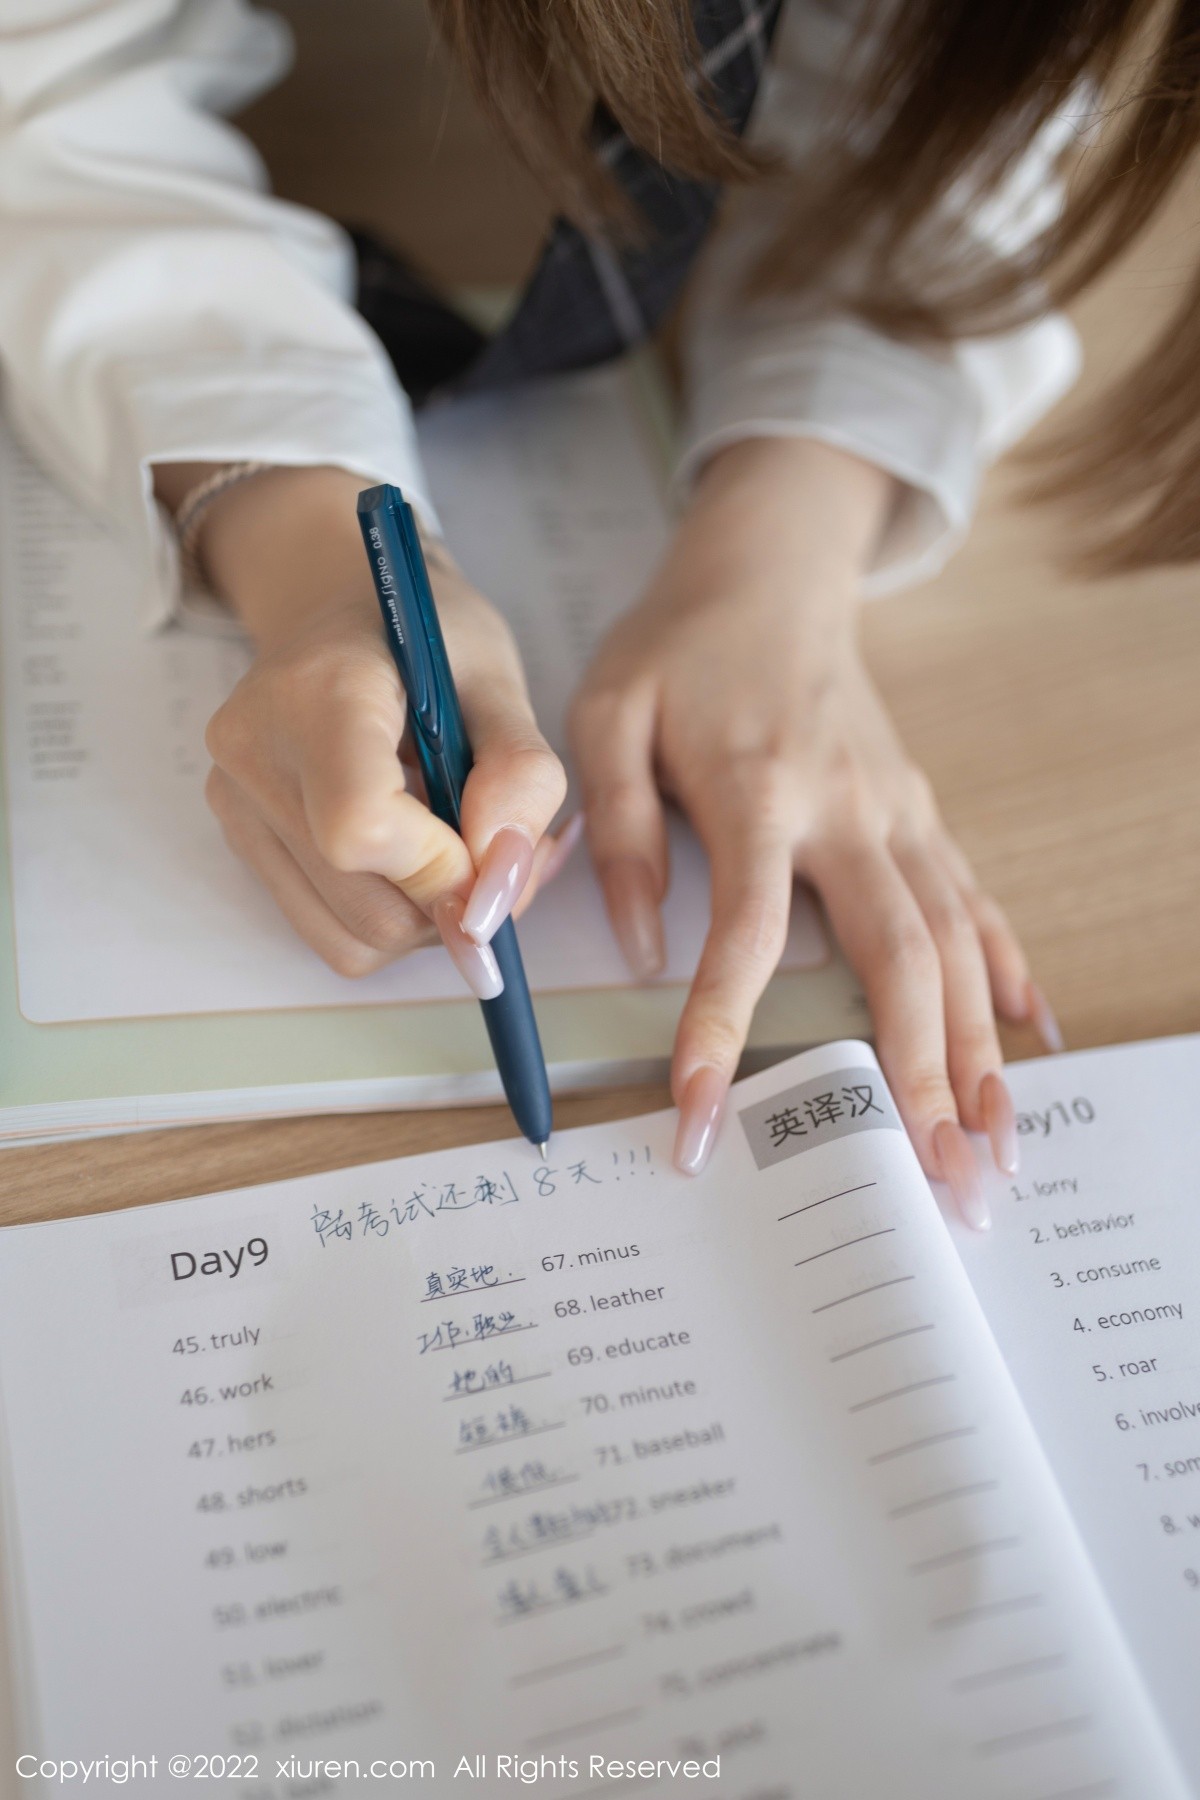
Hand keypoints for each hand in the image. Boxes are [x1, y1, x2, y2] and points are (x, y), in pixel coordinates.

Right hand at [157, 464, 569, 989]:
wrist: (340, 607)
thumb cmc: (425, 636)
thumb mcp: (497, 677)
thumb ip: (519, 775)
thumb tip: (497, 886)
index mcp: (319, 691)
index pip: (360, 828)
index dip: (442, 867)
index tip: (488, 841)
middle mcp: (255, 751)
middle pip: (365, 905)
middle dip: (454, 899)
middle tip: (497, 845)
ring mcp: (237, 803)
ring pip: (352, 940)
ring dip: (429, 918)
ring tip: (455, 844)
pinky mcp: (240, 839)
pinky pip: (331, 935)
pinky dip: (392, 918)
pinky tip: (414, 856)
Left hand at [569, 438, 1059, 1218]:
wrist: (770, 572)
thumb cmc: (679, 648)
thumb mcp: (609, 715)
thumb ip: (618, 829)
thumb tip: (639, 949)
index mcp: (760, 788)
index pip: (746, 931)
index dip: (721, 1029)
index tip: (702, 1122)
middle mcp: (850, 810)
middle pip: (898, 959)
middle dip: (919, 1079)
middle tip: (939, 1185)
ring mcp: (900, 814)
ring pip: (955, 947)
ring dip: (979, 1053)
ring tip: (995, 1152)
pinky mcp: (920, 814)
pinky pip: (975, 903)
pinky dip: (1005, 973)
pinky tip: (1031, 1039)